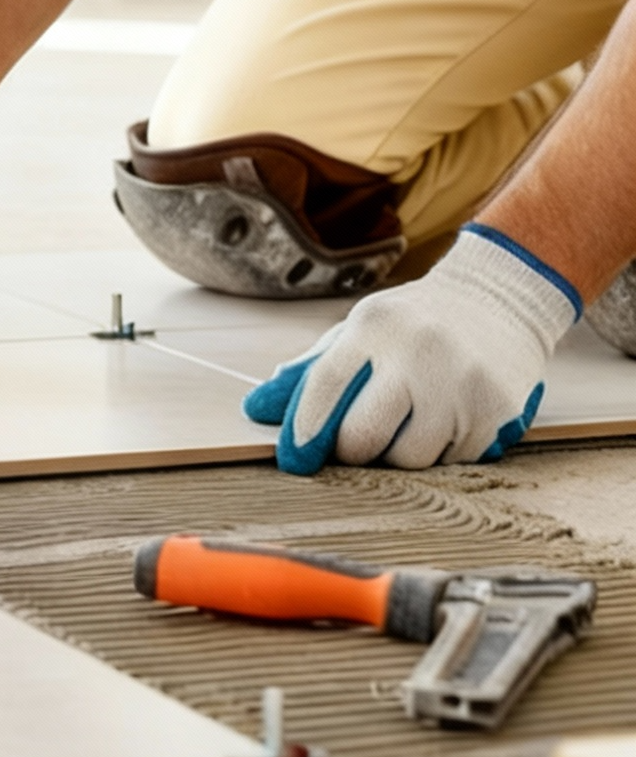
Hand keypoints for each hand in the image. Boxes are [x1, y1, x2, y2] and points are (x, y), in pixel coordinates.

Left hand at [243, 223, 580, 472]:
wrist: (499, 296)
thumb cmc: (413, 323)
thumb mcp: (359, 330)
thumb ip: (311, 371)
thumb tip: (257, 409)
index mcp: (374, 327)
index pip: (325, 386)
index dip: (304, 428)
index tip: (295, 459)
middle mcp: (418, 352)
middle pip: (363, 435)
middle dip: (350, 449)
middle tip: (356, 440)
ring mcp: (462, 381)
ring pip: (408, 457)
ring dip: (398, 453)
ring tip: (407, 422)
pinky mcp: (497, 408)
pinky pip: (453, 460)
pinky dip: (441, 452)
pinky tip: (446, 419)